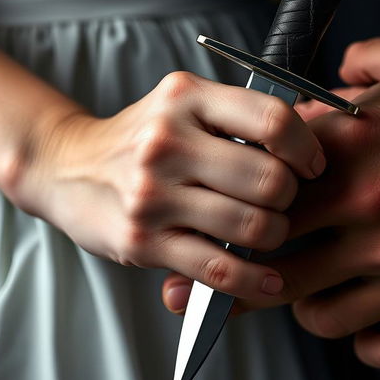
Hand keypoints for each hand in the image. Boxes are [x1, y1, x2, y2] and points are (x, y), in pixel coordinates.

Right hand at [12, 71, 324, 298]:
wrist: (68, 168)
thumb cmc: (143, 138)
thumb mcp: (182, 106)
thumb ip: (236, 117)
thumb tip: (307, 142)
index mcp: (186, 98)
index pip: (272, 119)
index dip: (305, 148)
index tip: (311, 166)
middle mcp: (167, 141)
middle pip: (269, 180)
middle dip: (290, 199)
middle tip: (281, 201)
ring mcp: (152, 193)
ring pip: (251, 227)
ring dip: (273, 235)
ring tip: (266, 231)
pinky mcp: (142, 240)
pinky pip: (219, 268)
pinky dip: (254, 281)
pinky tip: (269, 280)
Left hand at [162, 35, 379, 364]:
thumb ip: (362, 65)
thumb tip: (330, 79)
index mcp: (356, 156)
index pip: (263, 201)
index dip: (230, 218)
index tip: (213, 228)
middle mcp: (374, 218)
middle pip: (274, 270)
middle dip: (238, 278)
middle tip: (218, 279)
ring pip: (321, 317)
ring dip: (304, 305)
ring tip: (308, 287)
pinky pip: (379, 347)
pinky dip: (360, 337)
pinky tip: (361, 313)